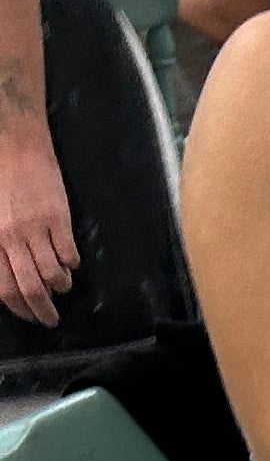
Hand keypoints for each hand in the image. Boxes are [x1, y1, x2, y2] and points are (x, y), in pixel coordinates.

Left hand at [0, 123, 72, 324]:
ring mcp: (37, 229)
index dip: (19, 308)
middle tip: (51, 320)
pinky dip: (72, 265)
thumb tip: (8, 273)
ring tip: (62, 287)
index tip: (29, 316)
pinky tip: (70, 262)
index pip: (5, 287)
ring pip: (54, 276)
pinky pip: (69, 255)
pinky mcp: (59, 219)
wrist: (15, 141)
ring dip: (60, 287)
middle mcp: (13, 238)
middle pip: (31, 288)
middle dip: (42, 311)